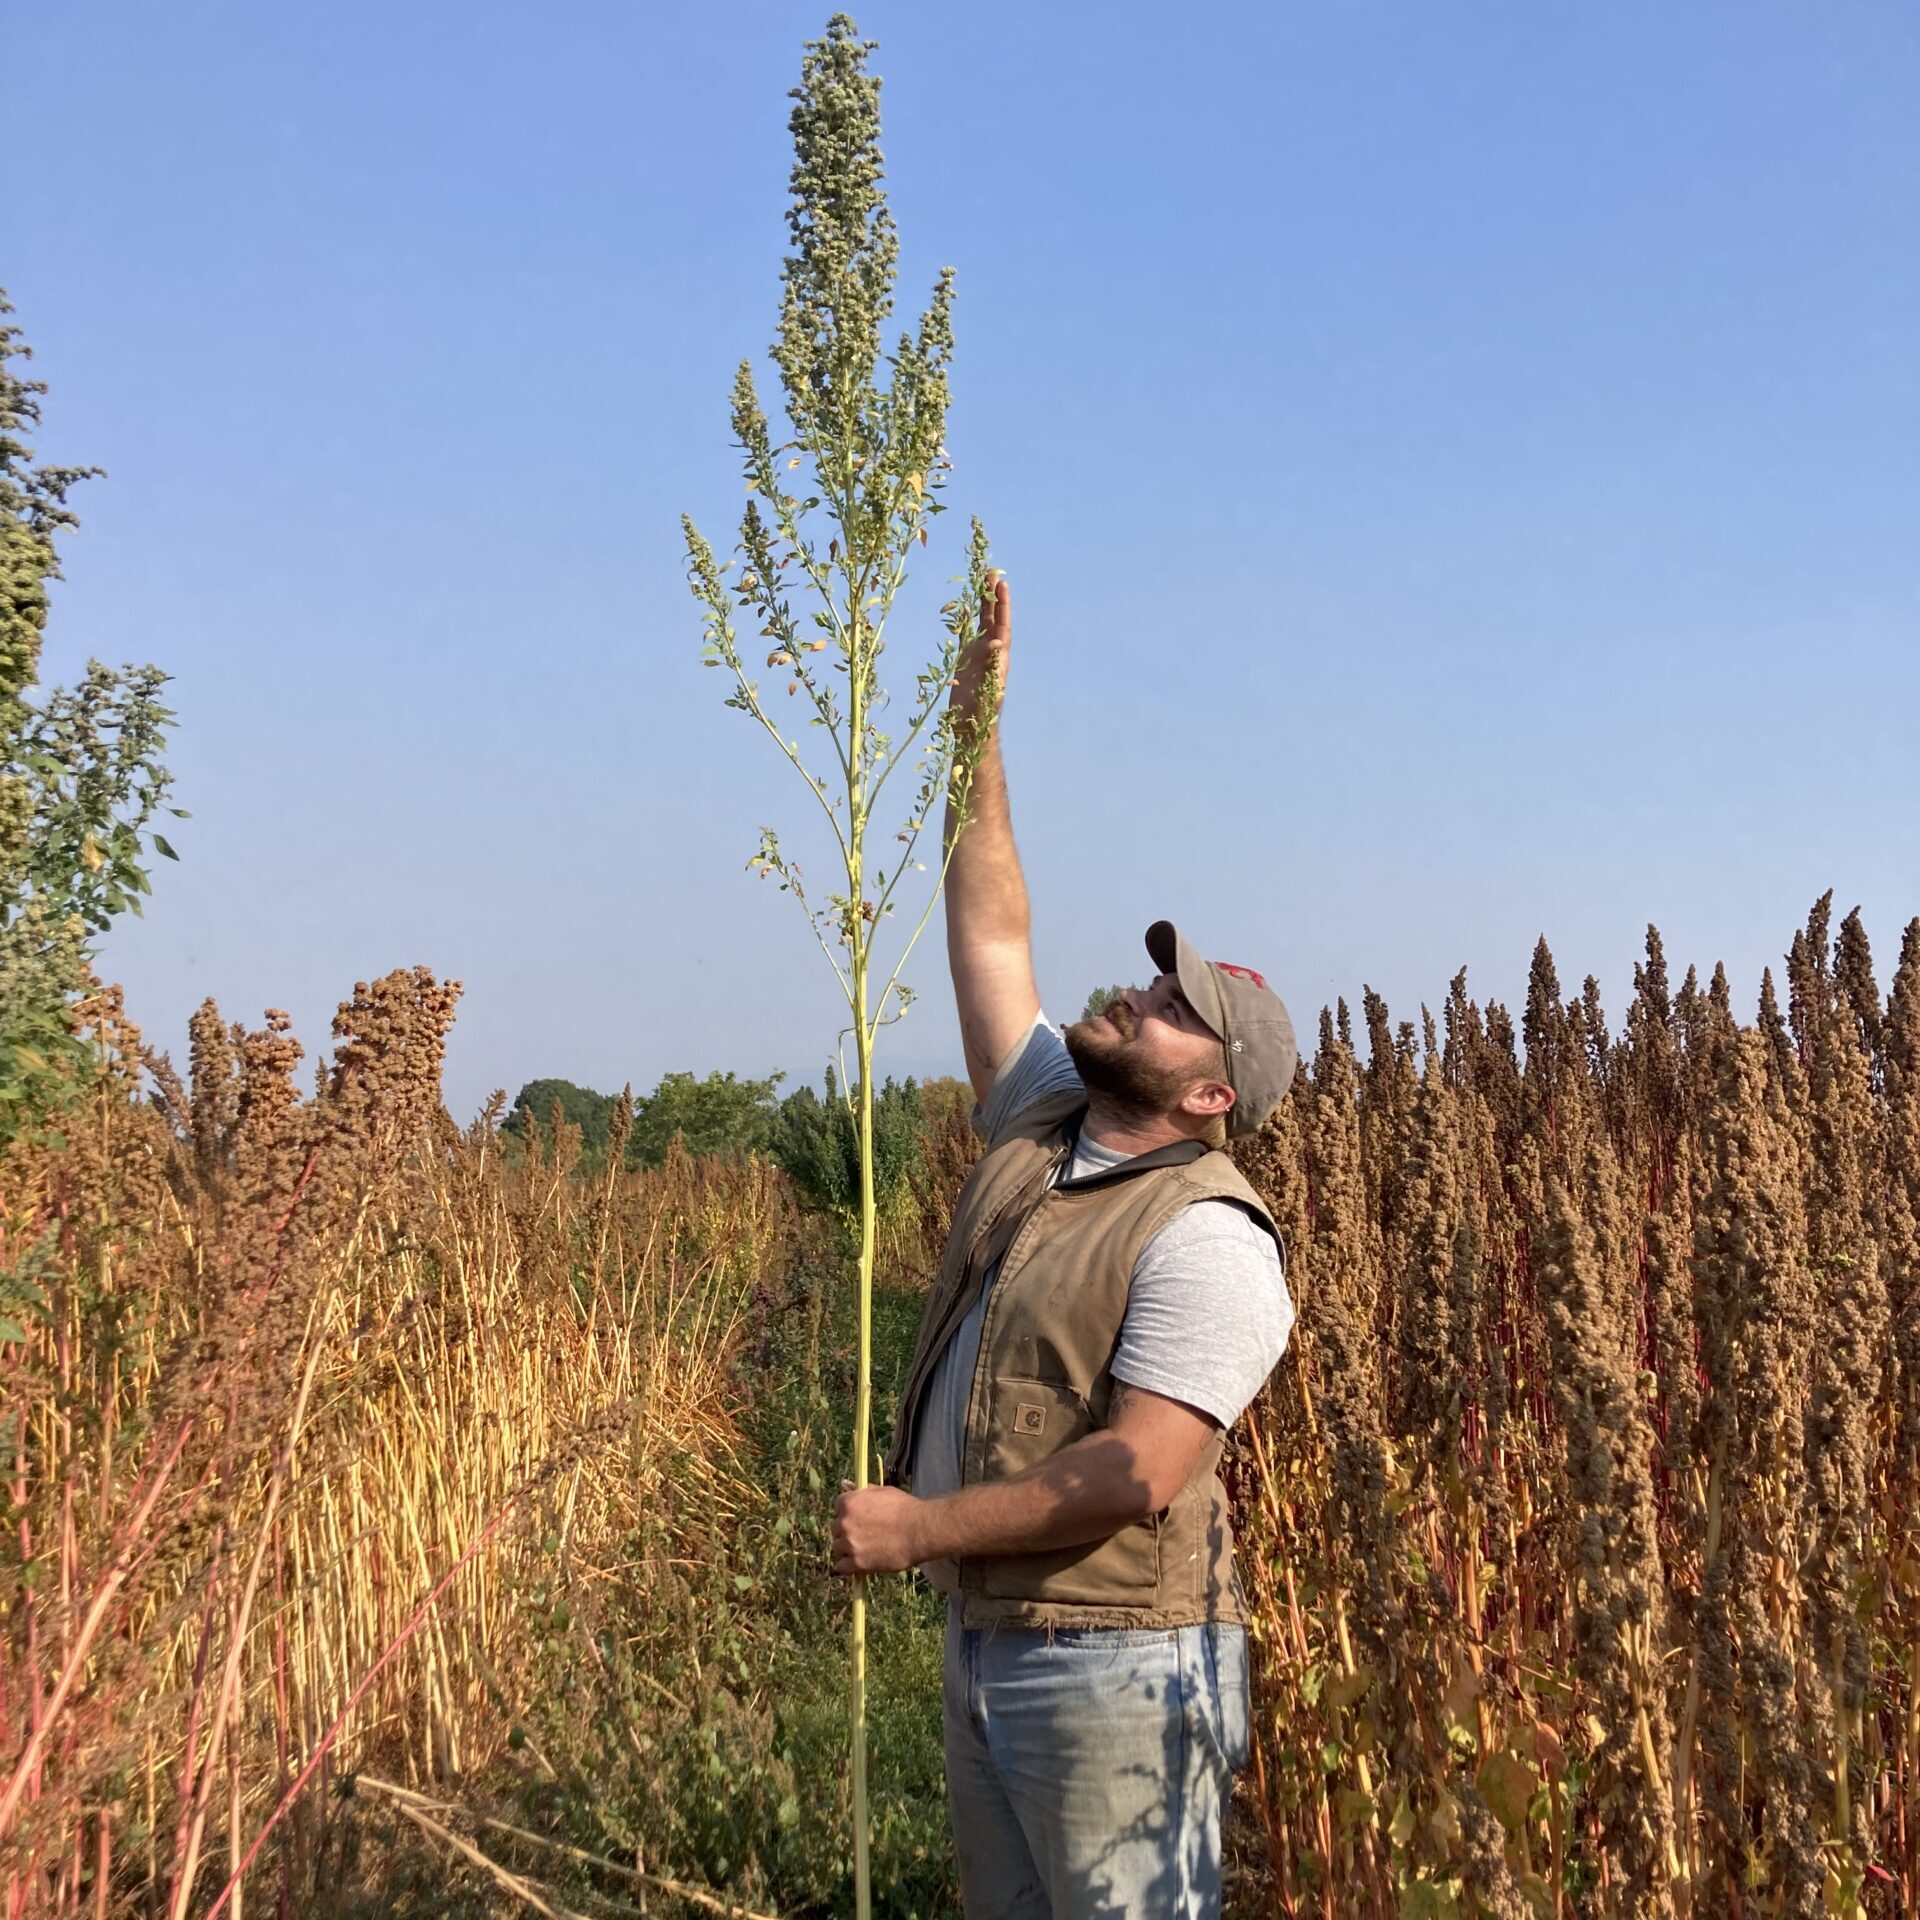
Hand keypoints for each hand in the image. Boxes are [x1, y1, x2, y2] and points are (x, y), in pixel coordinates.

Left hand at [831, 1482, 925, 1576]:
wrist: (920, 1530)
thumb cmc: (905, 1508)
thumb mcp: (882, 1492)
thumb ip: (862, 1491)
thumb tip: (845, 1484)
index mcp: (849, 1502)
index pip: (837, 1507)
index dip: (848, 1513)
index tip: (858, 1518)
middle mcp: (844, 1522)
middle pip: (835, 1528)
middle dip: (846, 1531)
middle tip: (862, 1534)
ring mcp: (849, 1543)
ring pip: (837, 1548)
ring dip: (846, 1549)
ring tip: (862, 1550)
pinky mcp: (857, 1563)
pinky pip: (841, 1567)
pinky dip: (847, 1566)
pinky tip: (858, 1564)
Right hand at [950, 573, 1008, 724]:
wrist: (971, 729)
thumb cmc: (983, 713)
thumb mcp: (989, 687)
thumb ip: (992, 664)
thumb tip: (996, 641)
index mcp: (999, 657)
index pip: (1002, 625)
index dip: (1002, 605)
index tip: (1001, 584)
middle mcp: (990, 652)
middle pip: (992, 618)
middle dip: (992, 597)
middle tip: (991, 572)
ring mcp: (977, 656)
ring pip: (980, 624)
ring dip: (980, 605)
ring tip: (980, 582)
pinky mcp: (964, 662)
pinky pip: (964, 636)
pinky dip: (963, 622)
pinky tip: (962, 609)